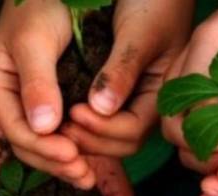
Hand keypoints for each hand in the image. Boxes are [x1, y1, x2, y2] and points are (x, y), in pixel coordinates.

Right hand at [0, 0, 91, 186]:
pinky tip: (91, 160)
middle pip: (28, 147)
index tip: (73, 155)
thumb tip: (44, 128)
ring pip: (43, 147)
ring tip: (89, 177)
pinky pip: (58, 136)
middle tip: (85, 175)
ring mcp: (30, 106)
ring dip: (64, 165)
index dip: (44, 150)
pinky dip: (73, 150)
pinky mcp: (51, 105)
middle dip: (55, 164)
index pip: (17, 132)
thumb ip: (38, 83)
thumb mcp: (35, 40)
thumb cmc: (41, 5)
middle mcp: (10, 103)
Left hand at [59, 0, 193, 157]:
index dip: (103, 129)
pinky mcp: (115, 93)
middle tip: (57, 126)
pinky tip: (59, 113)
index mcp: (162, 94)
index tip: (73, 113)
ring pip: (108, 137)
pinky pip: (98, 119)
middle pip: (121, 143)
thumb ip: (121, 70)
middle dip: (90, 139)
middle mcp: (149, 104)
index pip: (132, 131)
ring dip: (82, 135)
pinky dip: (80, 124)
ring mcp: (133, 101)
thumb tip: (100, 109)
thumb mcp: (139, 31)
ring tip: (55, 123)